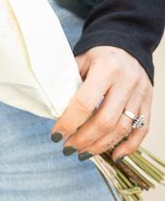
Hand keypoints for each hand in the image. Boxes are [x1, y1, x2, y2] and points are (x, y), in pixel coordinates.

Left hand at [50, 46, 151, 160]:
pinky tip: (113, 156)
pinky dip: (128, 146)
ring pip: (122, 129)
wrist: (127, 44)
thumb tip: (52, 110)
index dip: (69, 123)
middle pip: (105, 121)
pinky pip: (142, 130)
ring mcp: (140, 93)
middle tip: (67, 148)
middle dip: (84, 139)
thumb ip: (69, 82)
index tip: (56, 135)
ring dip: (101, 146)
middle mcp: (126, 82)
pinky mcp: (148, 102)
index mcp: (106, 69)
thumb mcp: (81, 60)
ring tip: (82, 153)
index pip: (85, 103)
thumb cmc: (99, 55)